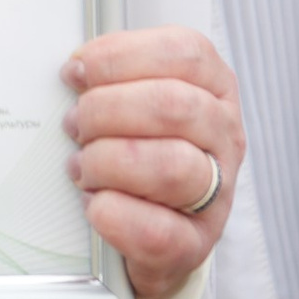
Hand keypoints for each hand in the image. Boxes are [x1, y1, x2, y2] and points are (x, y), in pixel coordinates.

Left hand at [62, 25, 243, 298]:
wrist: (156, 231)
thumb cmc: (142, 150)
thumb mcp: (138, 101)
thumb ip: (115, 79)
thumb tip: (74, 72)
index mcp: (214, 88)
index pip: (183, 53)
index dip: (121, 56)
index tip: (76, 71)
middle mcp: (224, 136)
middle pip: (173, 106)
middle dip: (106, 110)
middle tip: (74, 124)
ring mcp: (218, 193)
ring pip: (171, 166)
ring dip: (108, 162)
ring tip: (81, 167)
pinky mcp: (196, 244)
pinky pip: (158, 231)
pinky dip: (115, 215)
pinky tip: (95, 205)